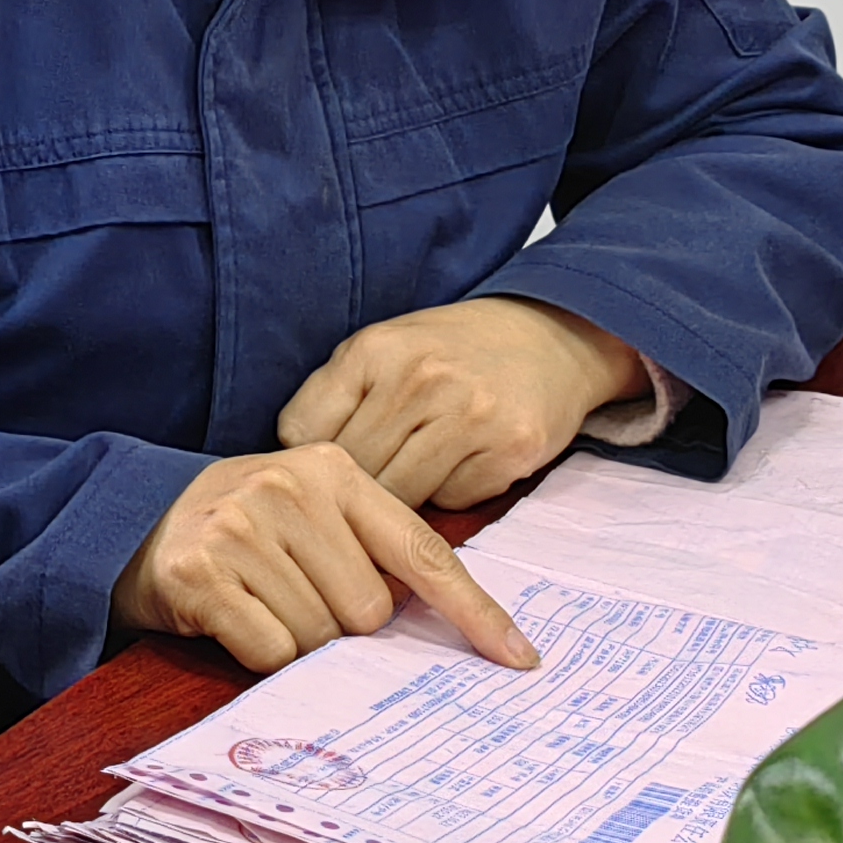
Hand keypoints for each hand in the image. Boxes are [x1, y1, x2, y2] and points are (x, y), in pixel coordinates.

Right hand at [114, 445, 539, 671]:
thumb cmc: (243, 529)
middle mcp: (289, 487)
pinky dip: (259, 653)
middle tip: (297, 599)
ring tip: (258, 603)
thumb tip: (443, 627)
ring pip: (320, 636)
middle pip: (370, 610)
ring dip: (297, 640)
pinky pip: (271, 650)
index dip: (473, 611)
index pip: (422, 551)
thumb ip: (369, 548)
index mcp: (334, 470)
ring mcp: (242, 527)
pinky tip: (232, 618)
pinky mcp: (201, 573)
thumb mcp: (311, 512)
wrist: (133, 524)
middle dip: (343, 626)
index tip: (517, 658)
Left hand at [277, 296, 645, 509]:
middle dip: (355, 490)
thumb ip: (334, 399)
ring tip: (415, 476)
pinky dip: (449, 498)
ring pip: (399, 497)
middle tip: (373, 487)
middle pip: (352, 472)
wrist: (547, 338)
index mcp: (374, 349)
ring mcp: (469, 415)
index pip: (304, 434)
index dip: (311, 459)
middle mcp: (421, 378)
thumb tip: (295, 475)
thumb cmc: (448, 355)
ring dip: (401, 499)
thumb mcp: (381, 351)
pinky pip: (452, 504)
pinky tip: (461, 468)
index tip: (330, 464)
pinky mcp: (509, 450)